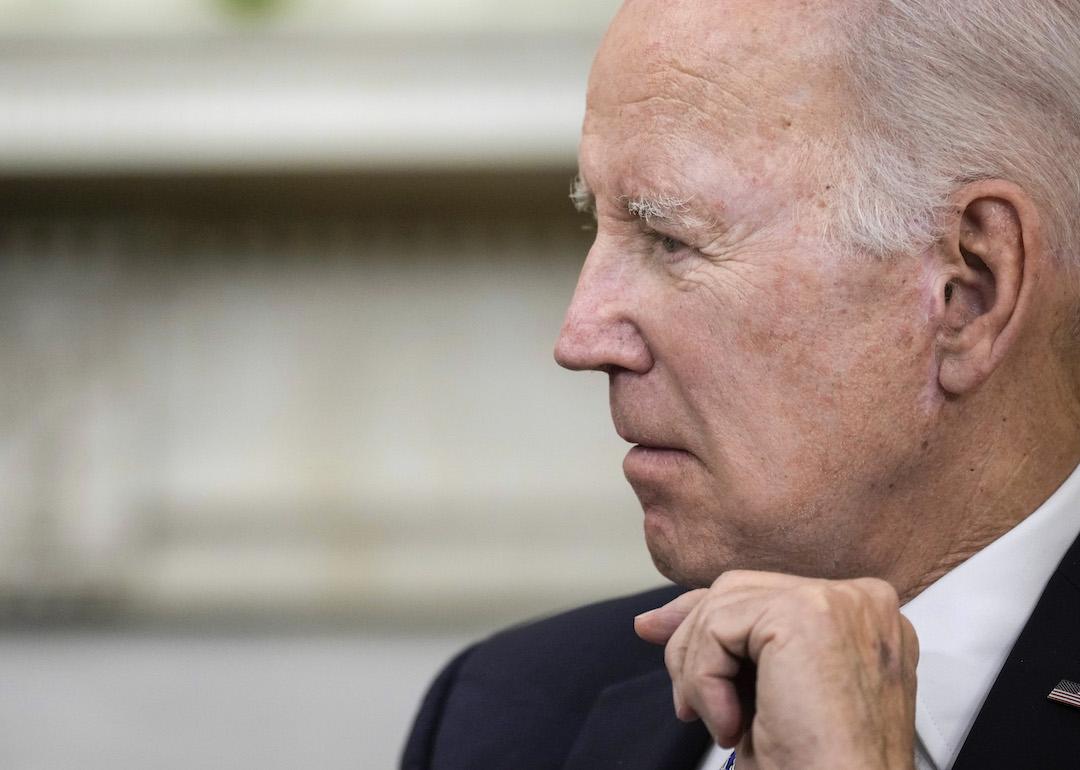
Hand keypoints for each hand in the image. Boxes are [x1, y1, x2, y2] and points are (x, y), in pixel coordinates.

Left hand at [635, 571, 917, 769]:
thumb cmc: (815, 767)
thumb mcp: (761, 692)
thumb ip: (723, 641)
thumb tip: (653, 620)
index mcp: (862, 617)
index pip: (764, 593)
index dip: (710, 620)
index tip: (667, 642)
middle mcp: (860, 601)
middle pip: (739, 590)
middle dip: (693, 642)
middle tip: (687, 703)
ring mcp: (838, 602)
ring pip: (721, 605)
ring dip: (699, 672)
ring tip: (722, 726)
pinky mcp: (805, 614)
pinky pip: (716, 628)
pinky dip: (704, 681)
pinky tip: (730, 726)